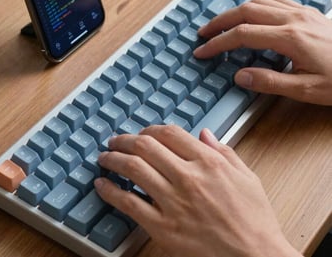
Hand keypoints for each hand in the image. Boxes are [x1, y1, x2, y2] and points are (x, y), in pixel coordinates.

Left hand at [94, 125, 301, 256]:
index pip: (170, 133)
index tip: (143, 132)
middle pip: (146, 146)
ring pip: (133, 169)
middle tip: (116, 140)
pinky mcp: (163, 227)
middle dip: (125, 139)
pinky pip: (129, 204)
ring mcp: (173, 202)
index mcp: (209, 162)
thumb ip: (224, 151)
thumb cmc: (255, 219)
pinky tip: (101, 184)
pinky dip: (110, 191)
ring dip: (113, 158)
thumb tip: (205, 134)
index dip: (151, 129)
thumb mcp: (247, 177)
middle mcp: (188, 177)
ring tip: (105, 156)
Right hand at [194, 0, 331, 104]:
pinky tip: (252, 14)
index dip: (218, 43)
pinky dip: (257, 5)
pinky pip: (276, 1)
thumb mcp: (306, 89)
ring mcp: (302, 12)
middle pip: (246, 11)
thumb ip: (269, 82)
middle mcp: (294, 19)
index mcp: (290, 38)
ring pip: (260, 2)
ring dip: (236, 11)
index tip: (202, 50)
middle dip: (220, 21)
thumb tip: (240, 76)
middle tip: (204, 32)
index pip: (242, 35)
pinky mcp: (308, 13)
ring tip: (222, 23)